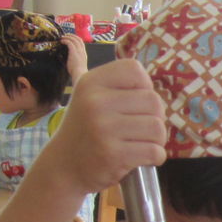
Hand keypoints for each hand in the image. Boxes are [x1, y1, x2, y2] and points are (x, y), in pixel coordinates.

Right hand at [38, 59, 166, 194]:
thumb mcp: (86, 96)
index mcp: (91, 82)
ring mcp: (104, 128)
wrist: (64, 167)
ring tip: (143, 143)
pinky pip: (154, 151)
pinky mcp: (113, 154)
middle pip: (153, 100)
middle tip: (142, 129)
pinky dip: (157, 156)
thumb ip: (101, 77)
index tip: (136, 103)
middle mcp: (96, 102)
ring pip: (157, 127)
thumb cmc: (85, 129)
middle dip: (155, 117)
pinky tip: (144, 158)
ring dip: (158, 139)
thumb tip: (108, 55)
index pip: (134, 70)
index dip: (144, 86)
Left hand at [62, 32, 87, 84]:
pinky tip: (61, 41)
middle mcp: (82, 51)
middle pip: (79, 39)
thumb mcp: (77, 65)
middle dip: (72, 36)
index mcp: (84, 54)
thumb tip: (68, 60)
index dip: (75, 40)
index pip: (81, 44)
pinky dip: (65, 40)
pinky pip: (69, 42)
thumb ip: (74, 61)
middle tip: (65, 35)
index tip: (70, 39)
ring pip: (74, 39)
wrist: (80, 75)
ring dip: (67, 37)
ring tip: (62, 37)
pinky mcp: (74, 51)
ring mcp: (79, 51)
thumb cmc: (78, 73)